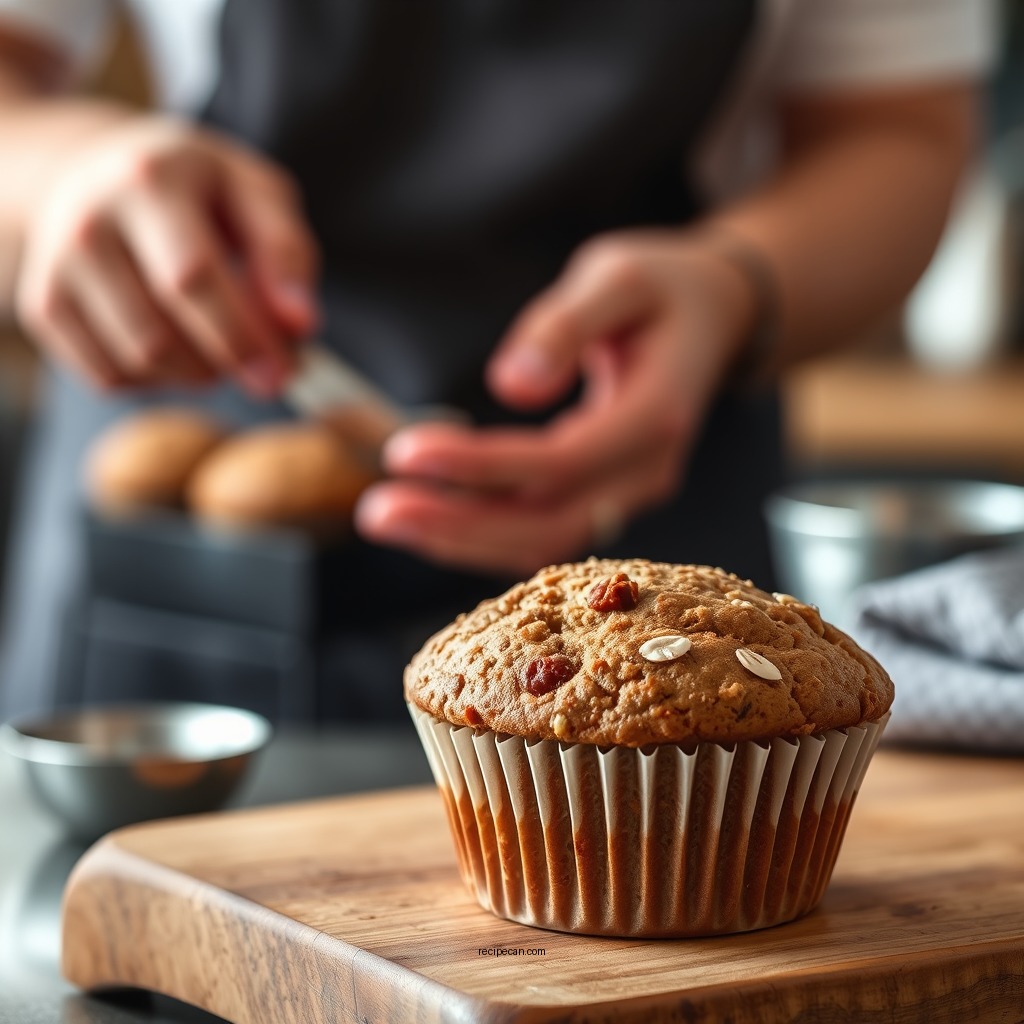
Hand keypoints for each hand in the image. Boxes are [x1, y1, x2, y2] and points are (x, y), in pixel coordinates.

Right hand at [15, 117, 317, 394]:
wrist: (100, 173)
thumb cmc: (199, 190)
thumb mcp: (256, 194)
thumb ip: (286, 252)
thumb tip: (300, 323)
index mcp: (149, 181)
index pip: (192, 278)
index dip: (242, 336)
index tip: (286, 373)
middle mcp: (88, 222)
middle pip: (160, 333)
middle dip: (226, 364)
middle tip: (268, 373)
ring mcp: (56, 268)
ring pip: (138, 362)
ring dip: (198, 373)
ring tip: (223, 343)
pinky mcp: (43, 308)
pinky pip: (112, 376)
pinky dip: (159, 379)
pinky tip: (179, 344)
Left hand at [356, 230, 756, 575]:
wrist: (713, 317)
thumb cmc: (663, 288)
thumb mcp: (619, 278)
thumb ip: (567, 324)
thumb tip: (510, 385)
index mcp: (655, 416)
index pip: (560, 462)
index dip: (481, 466)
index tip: (405, 451)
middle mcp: (647, 471)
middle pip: (550, 524)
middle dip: (459, 525)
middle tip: (376, 512)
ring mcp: (630, 491)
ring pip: (544, 542)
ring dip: (461, 539)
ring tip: (385, 518)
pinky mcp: (607, 495)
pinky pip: (544, 531)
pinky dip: (484, 532)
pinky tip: (429, 517)